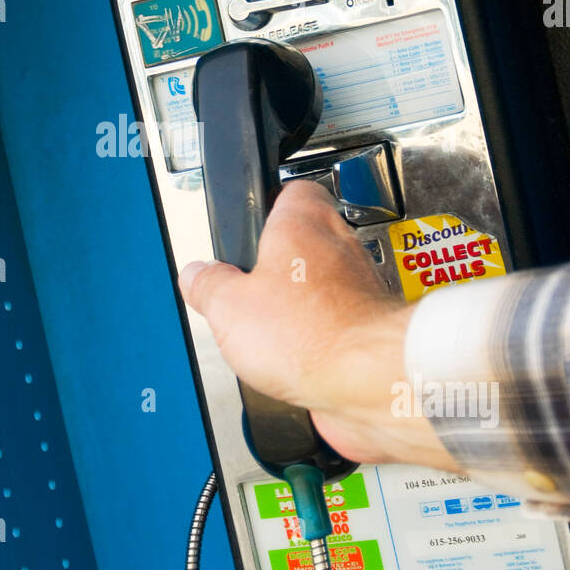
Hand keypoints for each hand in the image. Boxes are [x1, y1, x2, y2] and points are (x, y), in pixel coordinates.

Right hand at [178, 180, 460, 470]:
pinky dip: (323, 337)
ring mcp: (362, 286)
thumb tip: (197, 276)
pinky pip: (341, 322)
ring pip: (327, 282)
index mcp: (302, 223)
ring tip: (273, 330)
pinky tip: (300, 359)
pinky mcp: (372, 326)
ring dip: (303, 302)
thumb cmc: (312, 334)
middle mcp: (340, 246)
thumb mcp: (229, 307)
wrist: (371, 380)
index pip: (290, 189)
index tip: (251, 221)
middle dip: (280, 264)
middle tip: (251, 286)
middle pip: (308, 239)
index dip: (267, 204)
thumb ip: (209, 285)